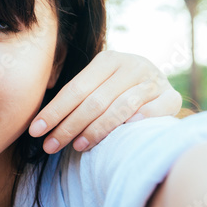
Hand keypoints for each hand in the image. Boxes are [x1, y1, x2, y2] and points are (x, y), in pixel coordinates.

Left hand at [29, 50, 181, 153]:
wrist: (158, 80)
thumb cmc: (117, 88)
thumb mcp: (97, 83)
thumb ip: (77, 95)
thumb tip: (39, 121)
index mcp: (108, 59)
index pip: (75, 89)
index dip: (54, 111)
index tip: (35, 131)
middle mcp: (132, 65)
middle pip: (94, 101)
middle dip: (68, 126)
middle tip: (50, 146)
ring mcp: (153, 80)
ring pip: (120, 108)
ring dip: (96, 130)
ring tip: (77, 147)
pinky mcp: (171, 96)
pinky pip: (154, 111)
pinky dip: (138, 122)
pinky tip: (122, 135)